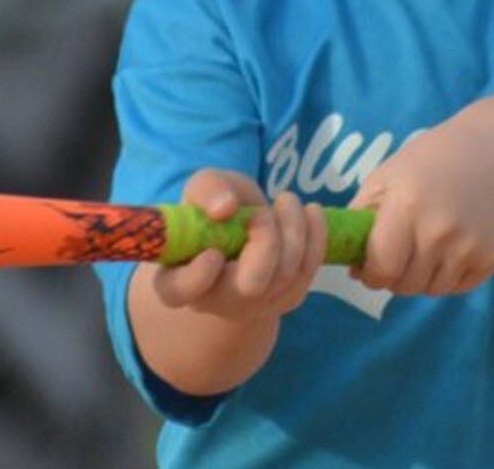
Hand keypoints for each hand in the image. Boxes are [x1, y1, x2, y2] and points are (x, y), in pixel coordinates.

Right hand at [149, 169, 326, 321]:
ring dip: (293, 228)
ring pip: (284, 274)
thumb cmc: (216, 210)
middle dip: (267, 241)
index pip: (179, 291)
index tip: (213, 253)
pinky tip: (312, 212)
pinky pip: (307, 272)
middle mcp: (212, 301)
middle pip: (249, 286)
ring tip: (286, 200)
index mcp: (178, 277)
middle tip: (262, 211)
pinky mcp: (286, 300)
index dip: (197, 278)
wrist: (242, 230)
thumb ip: (208, 189)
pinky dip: (315, 237)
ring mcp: (253, 306)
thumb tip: (225, 207)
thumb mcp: (205, 188)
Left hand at [351, 108, 493, 295]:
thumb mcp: (388, 175)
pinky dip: (447, 277)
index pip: (381, 267)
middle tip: (396, 258)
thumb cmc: (435, 158)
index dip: (370, 274)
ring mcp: (468, 246)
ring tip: (422, 251)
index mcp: (407, 206)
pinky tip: (447, 252)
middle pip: (405, 284)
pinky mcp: (491, 257)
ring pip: (431, 289)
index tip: (368, 268)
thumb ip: (362, 216)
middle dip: (393, 278)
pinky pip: (457, 287)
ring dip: (420, 279)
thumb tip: (352, 264)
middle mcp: (438, 231)